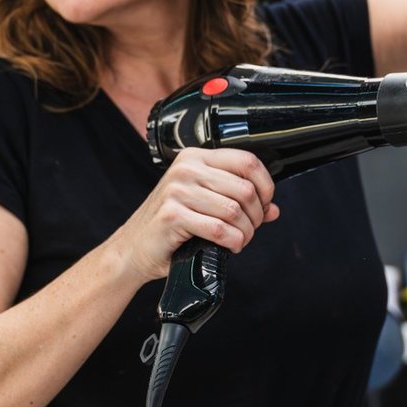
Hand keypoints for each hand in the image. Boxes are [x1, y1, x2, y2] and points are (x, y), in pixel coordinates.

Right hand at [112, 147, 279, 281]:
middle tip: (249, 229)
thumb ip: (239, 201)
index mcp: (196, 157)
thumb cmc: (170, 225)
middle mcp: (186, 168)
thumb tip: (273, 209)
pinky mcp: (172, 215)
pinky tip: (229, 247)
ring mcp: (177, 190)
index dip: (265, 186)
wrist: (133, 248)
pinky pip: (219, 229)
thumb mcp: (205, 205)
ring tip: (239, 240)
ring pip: (235, 210)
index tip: (264, 205)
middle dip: (256, 216)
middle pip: (245, 189)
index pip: (247, 160)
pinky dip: (232, 242)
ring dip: (245, 232)